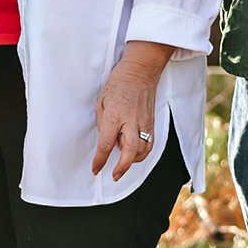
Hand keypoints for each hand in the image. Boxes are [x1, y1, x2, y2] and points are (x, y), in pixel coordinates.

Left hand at [93, 42, 172, 181]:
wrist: (140, 72)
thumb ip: (103, 123)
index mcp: (115, 115)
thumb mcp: (102, 101)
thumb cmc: (118, 83)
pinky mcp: (152, 123)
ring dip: (132, 161)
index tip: (95, 169)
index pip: (106, 144)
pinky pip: (149, 144)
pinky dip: (142, 153)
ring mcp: (144, 123)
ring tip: (122, 164)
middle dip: (122, 167)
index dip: (100, 160)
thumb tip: (106, 140)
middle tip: (114, 175)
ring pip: (142, 151)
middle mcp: (131, 121)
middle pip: (129, 151)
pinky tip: (134, 155)